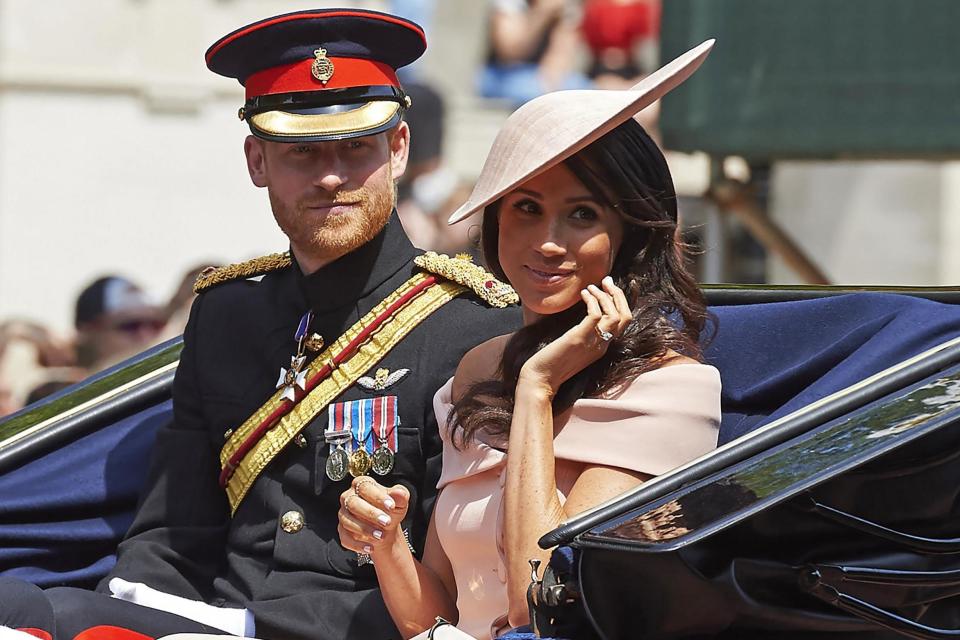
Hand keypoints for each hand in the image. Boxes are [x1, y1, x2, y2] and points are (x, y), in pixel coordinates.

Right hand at [337, 476, 409, 555]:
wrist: (386, 528)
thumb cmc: (390, 510)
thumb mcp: (399, 501)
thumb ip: (400, 495)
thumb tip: (399, 493)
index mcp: (362, 485)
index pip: (365, 487)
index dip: (377, 497)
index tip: (391, 506)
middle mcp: (349, 498)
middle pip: (353, 503)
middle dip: (370, 513)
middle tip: (386, 522)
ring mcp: (344, 515)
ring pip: (348, 521)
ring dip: (365, 530)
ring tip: (381, 535)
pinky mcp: (342, 531)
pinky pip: (345, 538)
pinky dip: (358, 544)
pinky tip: (371, 547)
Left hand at [519, 276, 631, 395]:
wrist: (541, 379)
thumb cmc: (552, 362)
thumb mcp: (573, 346)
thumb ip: (582, 333)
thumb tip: (581, 316)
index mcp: (602, 347)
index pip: (623, 322)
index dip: (620, 302)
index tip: (609, 288)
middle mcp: (602, 345)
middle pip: (625, 317)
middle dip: (618, 295)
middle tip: (607, 280)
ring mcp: (593, 343)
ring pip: (615, 315)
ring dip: (605, 296)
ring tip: (591, 287)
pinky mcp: (579, 338)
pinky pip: (596, 315)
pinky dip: (592, 301)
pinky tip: (583, 294)